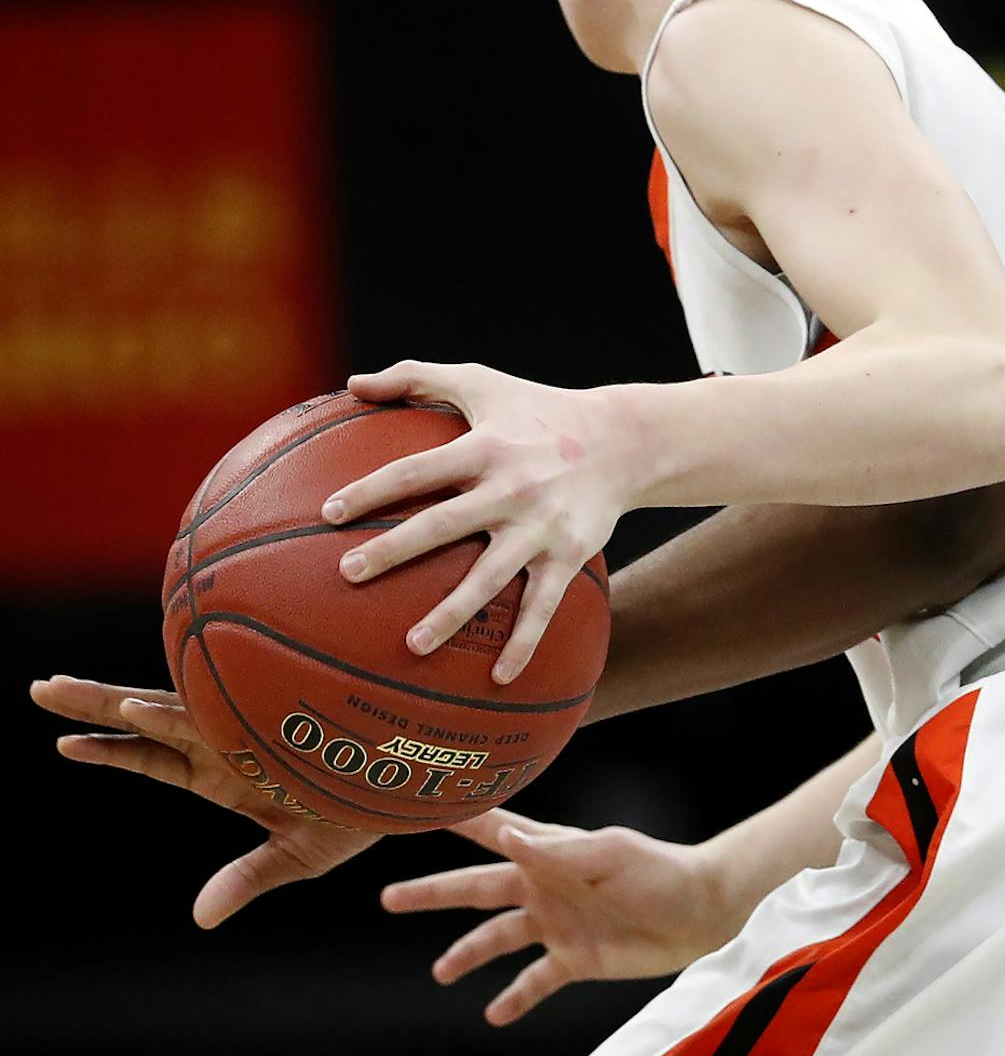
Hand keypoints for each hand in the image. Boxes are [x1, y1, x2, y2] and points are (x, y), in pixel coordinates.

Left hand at [30, 676, 378, 925]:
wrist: (417, 779)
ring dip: (108, 702)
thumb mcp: (302, 854)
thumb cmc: (363, 811)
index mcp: (226, 773)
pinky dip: (168, 713)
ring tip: (55, 690)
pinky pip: (212, 716)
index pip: (153, 759)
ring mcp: (245, 724)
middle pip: (145, 721)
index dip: (109, 749)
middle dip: (91, 705)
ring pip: (166, 709)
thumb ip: (247, 879)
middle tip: (39, 688)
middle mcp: (225, 742)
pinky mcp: (271, 715)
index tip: (62, 742)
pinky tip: (133, 709)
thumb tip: (200, 919)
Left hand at [325, 361, 632, 682]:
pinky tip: (499, 679)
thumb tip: (350, 385)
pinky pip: (543, 606)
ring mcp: (542, 527)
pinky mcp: (569, 555)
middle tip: (348, 574)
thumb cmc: (538, 409)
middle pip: (444, 524)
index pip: (417, 470)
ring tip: (413, 645)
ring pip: (491, 576)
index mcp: (485, 448)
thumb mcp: (482, 382)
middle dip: (394, 550)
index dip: (372, 490)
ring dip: (452, 613)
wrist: (623, 440)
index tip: (330, 514)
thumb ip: (416, 376)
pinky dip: (524, 643)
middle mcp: (511, 488)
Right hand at [381, 809, 744, 1025]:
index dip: (457, 817)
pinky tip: (494, 1014)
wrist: (702, 911)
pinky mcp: (575, 959)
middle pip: (476, 889)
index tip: (416, 803)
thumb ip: (557, 850)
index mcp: (551, 851)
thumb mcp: (610, 855)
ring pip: (498, 939)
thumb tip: (505, 832)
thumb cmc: (661, 871)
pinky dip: (514, 997)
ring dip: (468, 954)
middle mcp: (545, 886)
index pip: (494, 829)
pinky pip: (535, 981)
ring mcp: (558, 923)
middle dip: (432, 892)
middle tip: (389, 899)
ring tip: (440, 972)